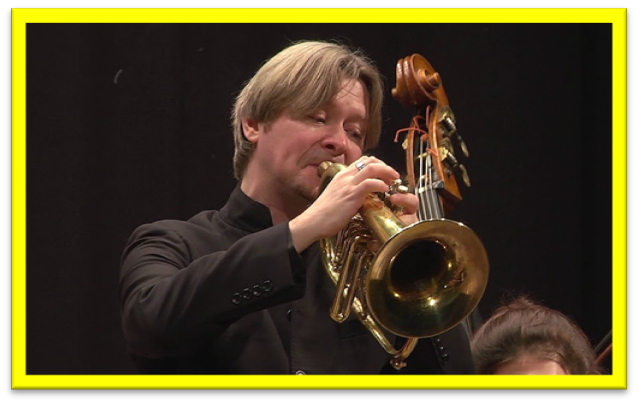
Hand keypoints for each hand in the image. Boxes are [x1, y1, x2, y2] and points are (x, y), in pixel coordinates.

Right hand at [290, 156, 412, 251]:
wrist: (313, 222)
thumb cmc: (323, 214)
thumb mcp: (336, 197)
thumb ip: (348, 192)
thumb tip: (361, 196)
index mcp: (341, 176)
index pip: (362, 161)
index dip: (377, 164)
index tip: (385, 173)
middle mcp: (345, 176)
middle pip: (370, 160)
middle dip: (385, 166)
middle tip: (393, 176)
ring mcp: (348, 184)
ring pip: (372, 168)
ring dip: (387, 172)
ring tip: (394, 181)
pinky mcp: (351, 195)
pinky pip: (370, 183)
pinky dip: (381, 184)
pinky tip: (385, 190)